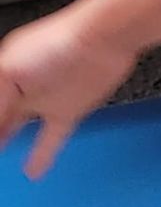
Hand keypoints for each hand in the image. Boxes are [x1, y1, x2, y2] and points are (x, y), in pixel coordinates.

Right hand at [0, 4, 138, 176]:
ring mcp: (45, 99)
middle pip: (1, 116)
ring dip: (7, 140)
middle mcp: (22, 88)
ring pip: (18, 126)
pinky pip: (51, 138)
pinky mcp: (69, 109)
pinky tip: (33, 171)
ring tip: (0, 152)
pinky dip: (42, 156)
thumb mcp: (8, 70)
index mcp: (2, 73)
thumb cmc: (58, 41)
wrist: (104, 36)